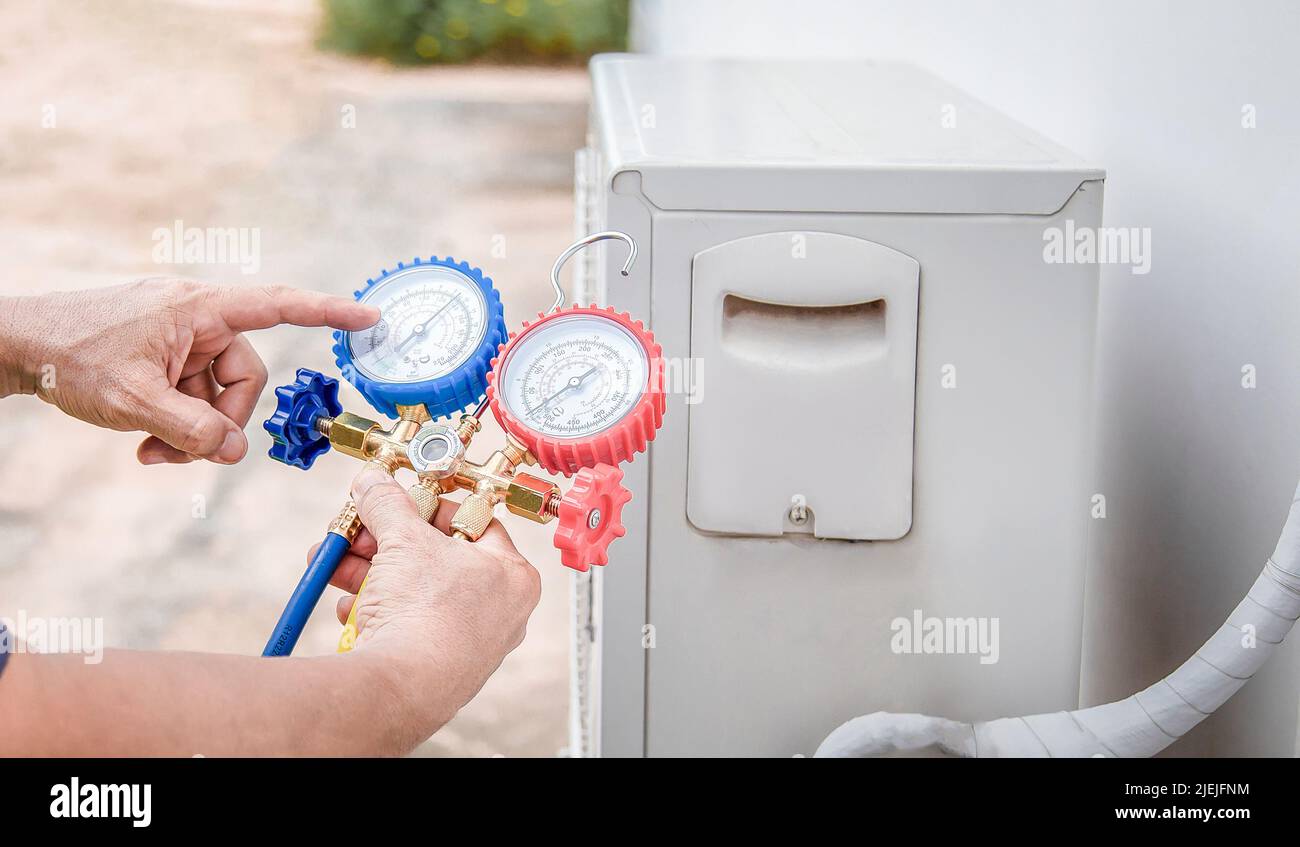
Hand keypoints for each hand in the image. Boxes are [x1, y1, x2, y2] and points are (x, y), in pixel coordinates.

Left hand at [0, 279, 377, 463]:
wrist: (14, 345)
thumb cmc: (68, 356)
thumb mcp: (132, 401)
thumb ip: (191, 429)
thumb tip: (235, 453)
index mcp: (198, 308)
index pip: (277, 306)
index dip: (327, 312)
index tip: (370, 316)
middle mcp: (196, 317)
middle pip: (244, 376)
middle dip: (221, 420)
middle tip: (185, 453)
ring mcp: (179, 337)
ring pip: (217, 393)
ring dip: (193, 430)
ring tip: (151, 452)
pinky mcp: (163, 354)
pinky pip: (192, 394)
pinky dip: (177, 422)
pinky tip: (145, 442)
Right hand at [312, 466, 540, 736]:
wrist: (401, 687)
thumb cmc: (427, 614)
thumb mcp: (403, 539)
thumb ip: (388, 504)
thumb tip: (373, 483)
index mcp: (513, 575)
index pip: (474, 522)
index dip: (431, 507)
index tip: (399, 502)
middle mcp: (500, 612)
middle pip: (437, 558)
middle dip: (387, 543)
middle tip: (359, 531)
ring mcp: (470, 643)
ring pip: (416, 593)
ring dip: (371, 575)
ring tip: (336, 564)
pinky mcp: (438, 668)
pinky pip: (407, 627)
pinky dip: (376, 613)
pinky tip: (348, 609)